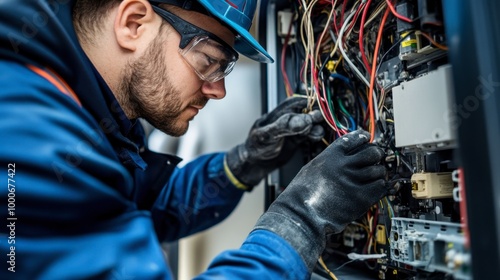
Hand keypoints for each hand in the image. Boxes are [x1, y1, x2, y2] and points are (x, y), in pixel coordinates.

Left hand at [225, 97, 323, 187]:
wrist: (255, 163)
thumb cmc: (256, 146)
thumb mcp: (267, 135)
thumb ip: (284, 126)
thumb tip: (305, 120)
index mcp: (280, 112)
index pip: (298, 103)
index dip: (310, 105)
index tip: (320, 110)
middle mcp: (289, 118)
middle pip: (308, 112)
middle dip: (317, 117)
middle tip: (323, 122)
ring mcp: (294, 129)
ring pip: (311, 124)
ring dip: (317, 128)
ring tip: (317, 134)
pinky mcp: (298, 139)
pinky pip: (310, 135)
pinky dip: (316, 136)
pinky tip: (317, 139)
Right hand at [253, 130, 387, 270]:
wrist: (302, 214)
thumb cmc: (303, 193)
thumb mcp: (313, 167)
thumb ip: (331, 159)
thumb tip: (347, 154)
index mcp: (331, 156)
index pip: (354, 139)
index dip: (363, 137)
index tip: (367, 139)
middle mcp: (344, 166)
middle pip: (371, 152)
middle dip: (376, 154)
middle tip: (376, 158)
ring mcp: (353, 181)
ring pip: (379, 170)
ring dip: (379, 173)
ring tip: (374, 176)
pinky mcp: (361, 198)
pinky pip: (380, 187)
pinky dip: (381, 186)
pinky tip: (376, 187)